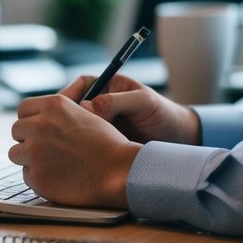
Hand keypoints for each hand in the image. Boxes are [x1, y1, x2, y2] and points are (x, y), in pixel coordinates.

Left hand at [8, 93, 139, 207]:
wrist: (118, 170)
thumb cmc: (107, 143)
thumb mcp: (85, 112)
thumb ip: (58, 111)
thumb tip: (40, 112)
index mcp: (52, 105)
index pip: (23, 109)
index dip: (31, 120)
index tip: (38, 128)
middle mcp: (39, 125)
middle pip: (17, 131)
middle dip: (28, 139)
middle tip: (46, 148)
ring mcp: (34, 152)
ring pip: (16, 153)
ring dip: (29, 158)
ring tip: (51, 162)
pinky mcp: (36, 176)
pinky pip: (27, 175)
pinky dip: (39, 177)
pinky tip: (58, 176)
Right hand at [71, 74, 201, 145]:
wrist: (179, 140)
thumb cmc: (163, 114)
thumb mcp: (143, 103)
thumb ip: (117, 101)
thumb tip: (88, 106)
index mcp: (107, 86)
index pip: (80, 86)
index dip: (68, 97)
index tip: (63, 111)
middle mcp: (100, 103)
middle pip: (73, 108)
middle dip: (67, 119)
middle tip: (66, 131)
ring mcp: (100, 124)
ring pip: (76, 127)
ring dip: (73, 135)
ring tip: (72, 146)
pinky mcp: (102, 143)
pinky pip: (86, 143)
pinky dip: (82, 148)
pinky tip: (82, 156)